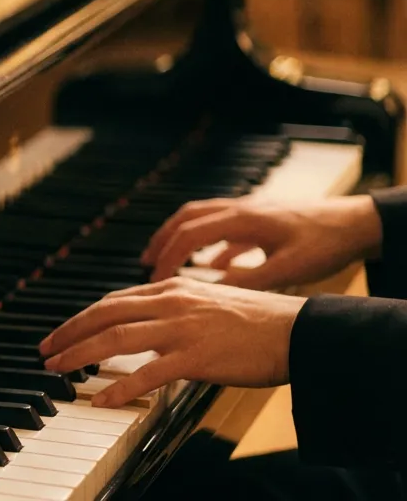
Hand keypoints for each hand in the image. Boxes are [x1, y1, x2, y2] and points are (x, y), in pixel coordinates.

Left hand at [39, 277, 306, 406]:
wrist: (300, 330)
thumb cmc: (258, 321)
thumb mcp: (208, 302)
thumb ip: (174, 310)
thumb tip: (145, 324)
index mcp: (172, 289)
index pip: (113, 301)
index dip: (82, 318)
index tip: (61, 333)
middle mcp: (171, 302)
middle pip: (104, 314)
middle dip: (68, 333)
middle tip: (45, 352)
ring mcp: (182, 329)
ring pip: (116, 338)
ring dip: (80, 355)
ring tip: (58, 370)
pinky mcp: (196, 356)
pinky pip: (147, 373)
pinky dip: (119, 387)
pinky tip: (100, 400)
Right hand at [142, 195, 382, 289]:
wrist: (356, 222)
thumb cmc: (326, 242)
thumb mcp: (287, 268)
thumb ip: (247, 280)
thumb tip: (211, 291)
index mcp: (242, 219)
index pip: (189, 235)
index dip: (167, 257)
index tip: (154, 279)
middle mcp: (239, 209)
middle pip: (185, 219)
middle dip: (161, 241)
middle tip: (145, 263)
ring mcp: (247, 210)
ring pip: (199, 218)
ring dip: (178, 237)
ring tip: (164, 258)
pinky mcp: (258, 218)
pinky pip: (220, 226)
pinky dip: (206, 243)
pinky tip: (209, 264)